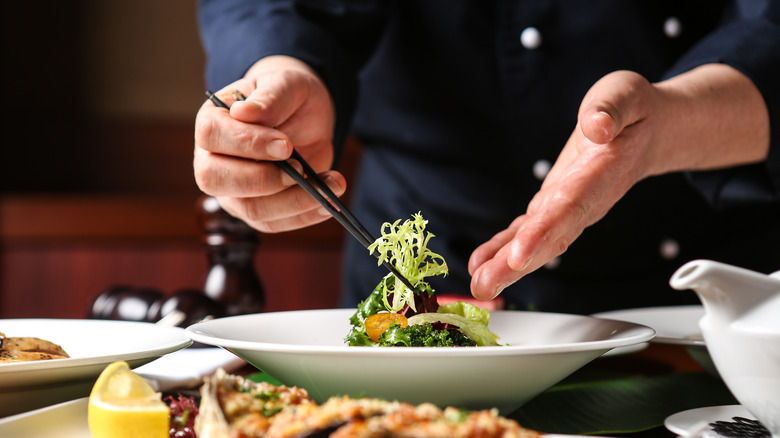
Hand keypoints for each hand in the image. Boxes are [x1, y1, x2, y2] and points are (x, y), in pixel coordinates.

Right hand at [193, 55, 345, 232]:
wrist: (305, 117)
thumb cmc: (288, 97)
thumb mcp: (287, 84)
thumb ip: (270, 98)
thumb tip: (245, 113)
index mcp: (212, 122)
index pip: (211, 135)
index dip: (248, 144)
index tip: (286, 145)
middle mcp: (212, 160)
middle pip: (216, 180)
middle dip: (263, 179)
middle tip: (302, 169)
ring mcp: (232, 191)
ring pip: (251, 209)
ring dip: (294, 202)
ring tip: (331, 185)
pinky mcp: (256, 211)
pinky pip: (275, 223)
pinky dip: (305, 216)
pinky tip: (329, 202)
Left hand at [468, 65, 769, 298]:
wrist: (647, 132)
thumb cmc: (634, 112)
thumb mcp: (626, 94)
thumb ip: (612, 109)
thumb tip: (597, 126)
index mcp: (601, 173)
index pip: (570, 207)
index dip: (544, 232)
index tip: (518, 256)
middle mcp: (584, 201)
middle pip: (550, 237)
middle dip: (516, 264)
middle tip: (485, 284)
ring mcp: (569, 209)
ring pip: (538, 242)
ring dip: (507, 266)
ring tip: (479, 284)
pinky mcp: (555, 207)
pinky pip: (528, 232)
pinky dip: (504, 248)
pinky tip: (481, 263)